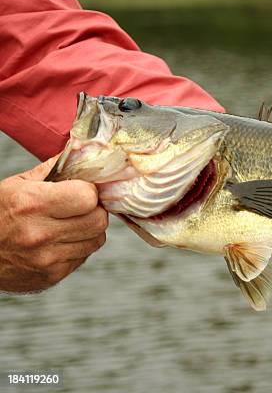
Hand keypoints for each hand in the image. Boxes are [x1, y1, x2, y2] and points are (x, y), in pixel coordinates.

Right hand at [0, 155, 107, 292]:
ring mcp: (47, 258)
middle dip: (94, 210)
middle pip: (98, 219)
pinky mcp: (52, 275)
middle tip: (81, 207)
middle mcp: (40, 233)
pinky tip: (60, 241)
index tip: (82, 190)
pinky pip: (84, 256)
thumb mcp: (17, 184)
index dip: (89, 191)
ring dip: (89, 230)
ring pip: (97, 239)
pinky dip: (78, 247)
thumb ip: (54, 169)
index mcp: (32, 203)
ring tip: (69, 224)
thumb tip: (86, 151)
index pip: (88, 196)